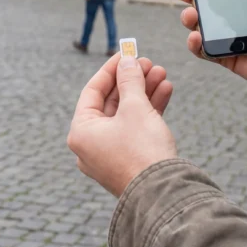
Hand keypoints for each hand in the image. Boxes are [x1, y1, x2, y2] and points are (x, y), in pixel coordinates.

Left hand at [68, 55, 175, 196]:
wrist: (163, 193)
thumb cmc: (142, 150)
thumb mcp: (135, 107)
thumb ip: (130, 80)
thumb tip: (127, 62)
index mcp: (81, 131)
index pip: (92, 91)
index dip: (111, 69)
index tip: (126, 53)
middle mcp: (91, 144)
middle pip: (111, 102)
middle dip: (133, 80)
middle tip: (150, 63)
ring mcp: (110, 154)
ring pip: (126, 114)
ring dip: (144, 92)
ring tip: (162, 74)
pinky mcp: (128, 160)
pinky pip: (135, 129)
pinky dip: (148, 111)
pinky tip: (165, 91)